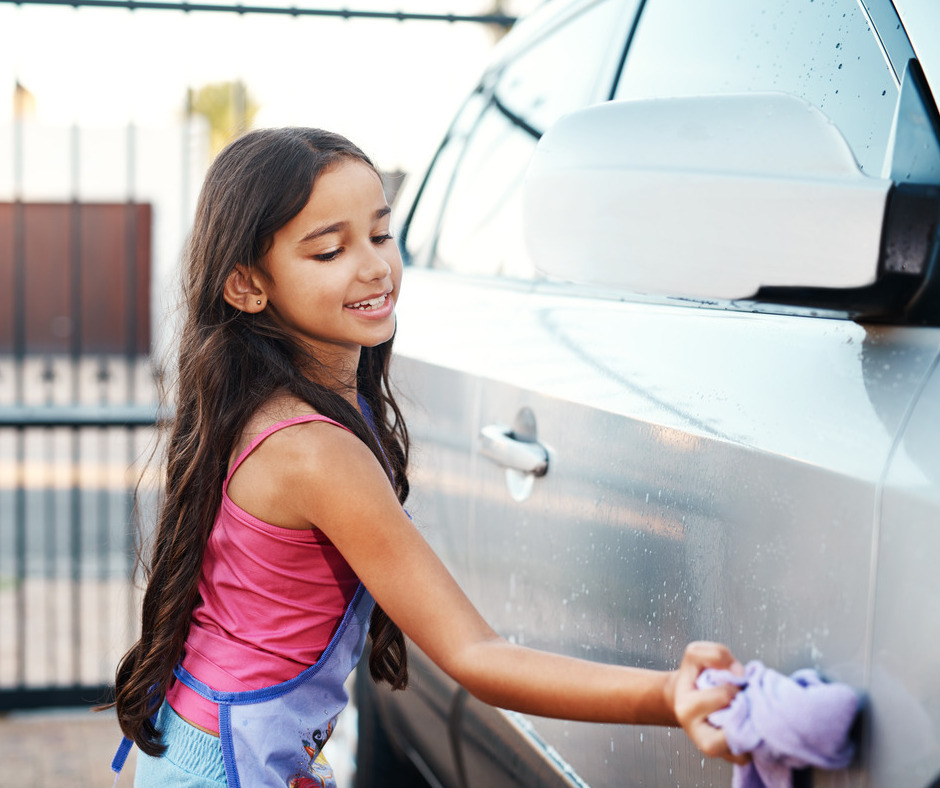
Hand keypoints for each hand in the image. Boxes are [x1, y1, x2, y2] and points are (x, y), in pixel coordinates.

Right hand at [666, 641, 749, 764]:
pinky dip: (751, 742)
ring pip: (741, 748)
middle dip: (745, 706)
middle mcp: (696, 734)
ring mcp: (711, 749)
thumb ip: (716, 654)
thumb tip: (739, 674)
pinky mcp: (725, 759)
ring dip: (750, 729)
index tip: (733, 681)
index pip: (725, 695)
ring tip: (745, 713)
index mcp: (687, 708)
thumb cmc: (693, 677)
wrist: (684, 699)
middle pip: (735, 722)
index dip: (734, 685)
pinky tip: (745, 727)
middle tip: (741, 698)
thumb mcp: (696, 654)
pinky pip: (746, 756)